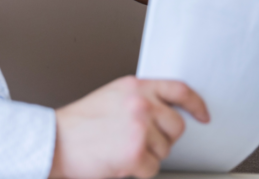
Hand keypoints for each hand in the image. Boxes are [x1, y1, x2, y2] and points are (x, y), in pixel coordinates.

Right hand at [50, 76, 209, 178]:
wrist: (55, 142)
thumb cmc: (79, 124)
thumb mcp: (112, 98)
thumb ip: (139, 99)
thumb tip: (163, 112)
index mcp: (136, 87)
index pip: (179, 90)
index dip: (196, 104)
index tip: (202, 115)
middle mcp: (141, 104)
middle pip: (176, 126)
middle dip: (163, 138)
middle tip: (140, 142)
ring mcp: (140, 128)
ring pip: (165, 150)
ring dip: (147, 156)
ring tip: (121, 150)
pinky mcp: (136, 153)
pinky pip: (153, 169)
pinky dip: (138, 171)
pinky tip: (119, 162)